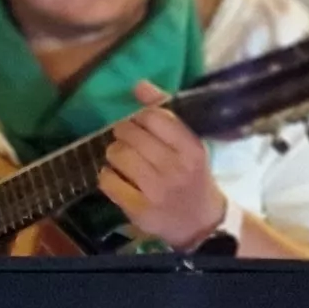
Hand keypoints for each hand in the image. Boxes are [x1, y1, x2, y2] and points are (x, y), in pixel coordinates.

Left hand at [98, 81, 229, 248]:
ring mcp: (156, 191)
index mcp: (192, 149)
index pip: (154, 117)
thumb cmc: (192, 176)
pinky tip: (118, 178)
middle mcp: (176, 168)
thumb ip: (165, 114)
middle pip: (130, 134)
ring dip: (115, 154)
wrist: (201, 223)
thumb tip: (138, 85)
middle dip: (123, 133)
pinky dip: (107, 176)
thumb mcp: (189, 144)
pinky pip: (108, 180)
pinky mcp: (138, 210)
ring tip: (124, 160)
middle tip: (128, 141)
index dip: (139, 115)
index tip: (139, 123)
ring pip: (117, 154)